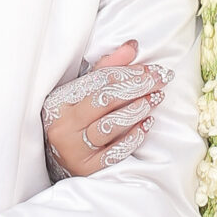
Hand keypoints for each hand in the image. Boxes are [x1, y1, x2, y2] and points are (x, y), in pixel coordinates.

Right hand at [42, 41, 167, 180]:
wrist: (55, 160)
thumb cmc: (73, 119)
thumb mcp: (83, 92)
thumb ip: (107, 68)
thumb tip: (133, 46)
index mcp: (60, 101)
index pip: (98, 81)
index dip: (127, 73)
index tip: (151, 69)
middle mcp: (64, 126)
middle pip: (106, 101)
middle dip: (137, 87)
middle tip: (161, 80)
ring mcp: (75, 149)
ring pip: (111, 126)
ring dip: (138, 110)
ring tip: (155, 99)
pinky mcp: (88, 169)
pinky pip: (116, 152)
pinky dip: (134, 136)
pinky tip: (147, 124)